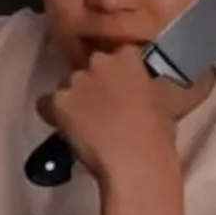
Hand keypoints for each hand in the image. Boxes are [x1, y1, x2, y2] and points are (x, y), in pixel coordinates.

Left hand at [36, 45, 179, 184]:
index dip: (120, 69)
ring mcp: (75, 81)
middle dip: (95, 81)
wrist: (135, 162)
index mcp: (127, 57)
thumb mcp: (168, 101)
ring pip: (68, 84)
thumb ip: (154, 85)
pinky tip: (64, 127)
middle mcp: (98, 61)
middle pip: (90, 65)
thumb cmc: (157, 134)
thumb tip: (150, 87)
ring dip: (75, 97)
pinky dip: (52, 113)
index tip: (124, 84)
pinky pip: (46, 103)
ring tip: (85, 120)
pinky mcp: (57, 102)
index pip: (120, 52)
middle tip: (105, 104)